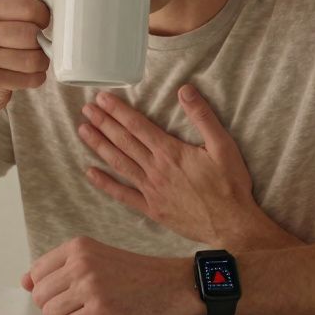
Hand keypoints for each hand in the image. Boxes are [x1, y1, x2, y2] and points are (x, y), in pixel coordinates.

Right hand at [0, 0, 52, 117]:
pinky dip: (35, 79)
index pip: (29, 6)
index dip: (44, 16)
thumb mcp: (3, 19)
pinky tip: (25, 77)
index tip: (40, 24)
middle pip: (32, 34)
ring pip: (34, 58)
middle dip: (42, 44)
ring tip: (33, 64)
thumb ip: (24, 0)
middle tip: (36, 49)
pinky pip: (30, 78)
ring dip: (41, 64)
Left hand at [21, 236, 201, 314]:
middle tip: (81, 306)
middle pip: (39, 296)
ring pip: (50, 314)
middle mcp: (81, 263)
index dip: (48, 289)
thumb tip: (25, 282)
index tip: (69, 292)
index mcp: (78, 247)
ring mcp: (90, 287)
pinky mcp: (101, 310)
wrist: (176, 285)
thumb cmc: (139, 275)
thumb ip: (61, 267)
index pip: (36, 273)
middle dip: (55, 306)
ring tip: (91, 312)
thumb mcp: (98, 258)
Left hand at [78, 85, 278, 247]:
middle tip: (86, 109)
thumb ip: (202, 116)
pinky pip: (123, 194)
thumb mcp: (223, 146)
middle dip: (103, 123)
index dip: (118, 110)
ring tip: (83, 131)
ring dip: (100, 146)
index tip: (102, 98)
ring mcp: (151, 190)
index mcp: (171, 151)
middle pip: (123, 141)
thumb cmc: (230, 185)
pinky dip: (105, 183)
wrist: (231, 225)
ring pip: (119, 163)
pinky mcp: (152, 208)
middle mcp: (156, 169)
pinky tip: (90, 172)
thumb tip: (185, 90)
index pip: (138, 125)